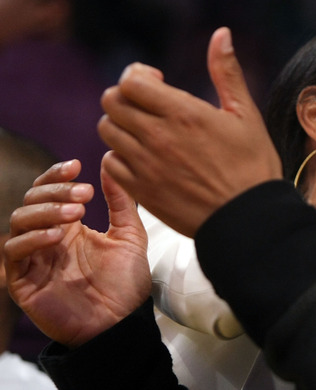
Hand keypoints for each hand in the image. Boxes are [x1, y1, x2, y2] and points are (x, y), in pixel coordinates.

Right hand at [3, 159, 149, 347]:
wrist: (123, 323)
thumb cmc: (127, 283)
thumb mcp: (131, 235)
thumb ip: (121, 201)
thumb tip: (108, 162)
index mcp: (69, 226)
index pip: (49, 191)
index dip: (57, 175)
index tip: (77, 166)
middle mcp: (47, 239)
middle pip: (32, 200)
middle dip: (55, 191)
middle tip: (85, 193)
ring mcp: (32, 259)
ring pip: (18, 221)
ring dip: (45, 211)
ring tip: (76, 213)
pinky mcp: (22, 282)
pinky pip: (14, 251)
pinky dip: (33, 238)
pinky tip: (58, 235)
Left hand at [99, 27, 282, 236]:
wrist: (248, 218)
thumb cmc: (253, 166)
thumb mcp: (246, 114)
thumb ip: (226, 72)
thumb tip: (221, 33)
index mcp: (183, 113)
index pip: (131, 81)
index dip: (138, 75)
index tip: (156, 81)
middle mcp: (158, 136)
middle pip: (112, 102)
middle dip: (126, 96)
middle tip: (147, 104)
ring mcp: (146, 165)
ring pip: (107, 130)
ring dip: (121, 124)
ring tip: (144, 130)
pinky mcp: (141, 190)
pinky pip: (110, 162)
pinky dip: (120, 155)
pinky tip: (142, 156)